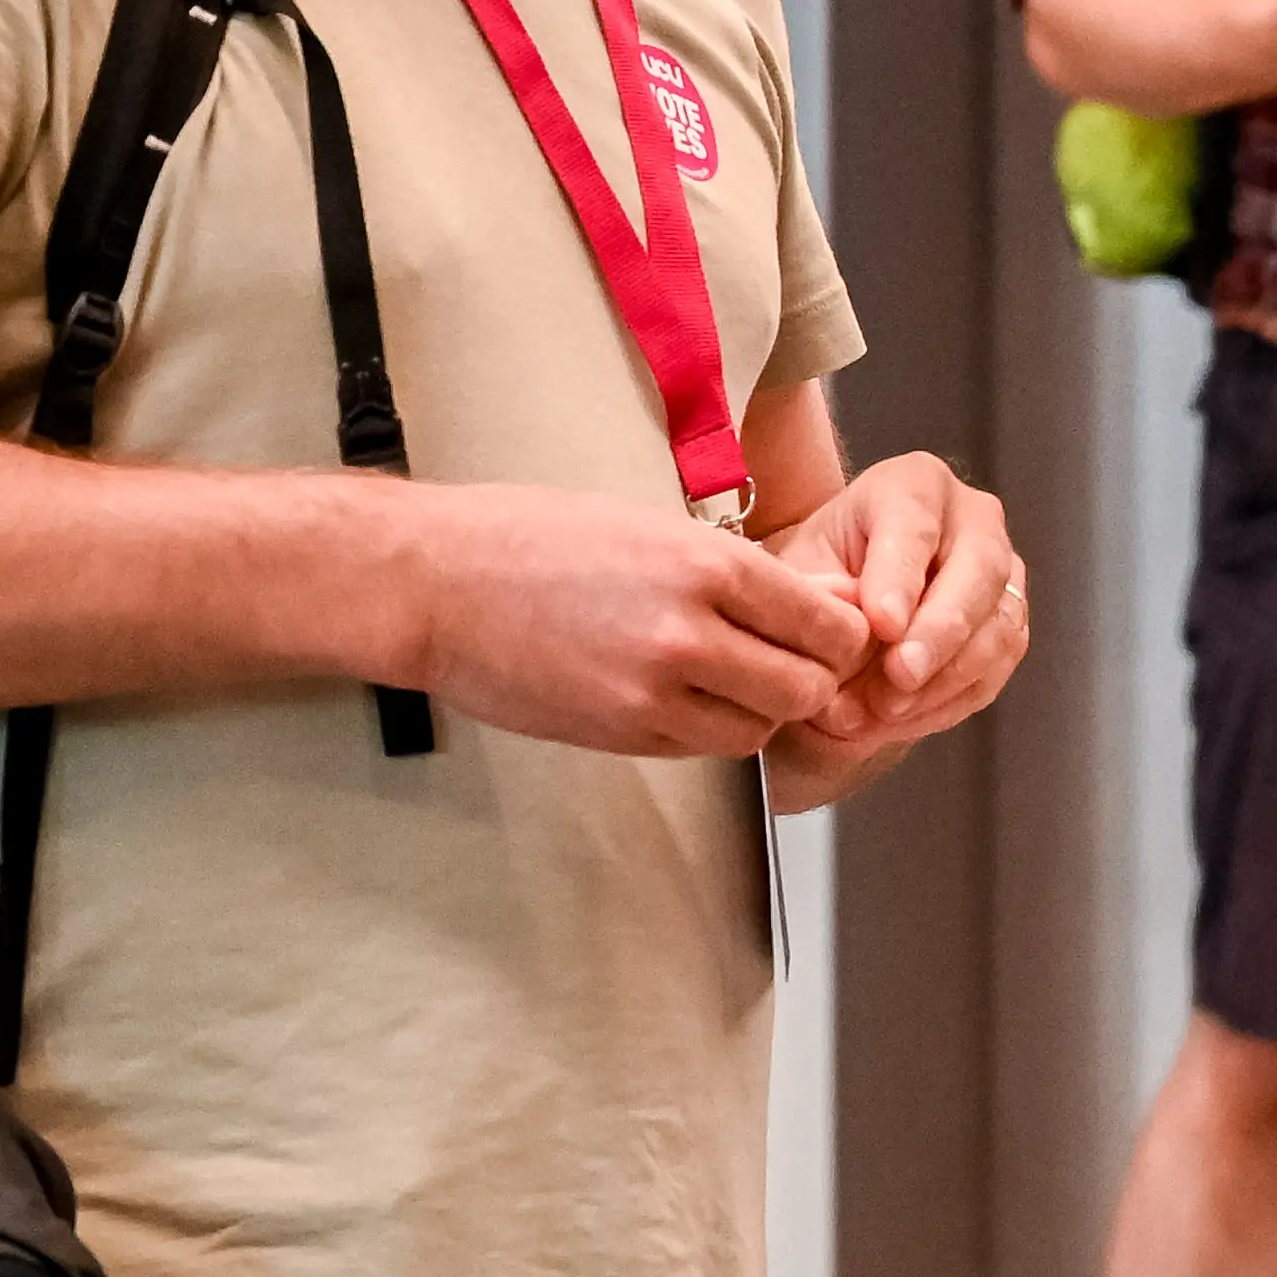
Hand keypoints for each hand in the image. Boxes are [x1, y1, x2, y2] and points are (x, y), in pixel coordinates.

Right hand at [385, 482, 877, 761]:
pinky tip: (681, 696)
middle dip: (809, 680)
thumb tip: (832, 604)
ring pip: (759, 729)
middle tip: (785, 662)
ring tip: (727, 679)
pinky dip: (708, 730)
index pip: (828, 626)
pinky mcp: (619, 734)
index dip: (840, 635)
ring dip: (758, 711)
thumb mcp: (655, 528)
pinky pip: (701, 749)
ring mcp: (652, 694)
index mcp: (707, 567)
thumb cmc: (538, 539)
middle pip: (807, 688)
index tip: (825, 631)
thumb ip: (745, 572)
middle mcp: (689, 634)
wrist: (436, 583)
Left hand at [759, 452, 1031, 809]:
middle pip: (979, 570)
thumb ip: (817, 592)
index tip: (881, 625)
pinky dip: (951, 700)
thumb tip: (851, 626)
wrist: (845, 600)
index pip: (915, 525)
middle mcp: (973, 518)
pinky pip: (996, 668)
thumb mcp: (800, 572)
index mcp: (914, 485)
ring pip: (998, 625)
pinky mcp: (1010, 624)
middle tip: (899, 678)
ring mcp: (1002, 573)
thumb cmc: (822, 573)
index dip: (901, 577)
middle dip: (940, 631)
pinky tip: (904, 718)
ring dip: (945, 677)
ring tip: (886, 711)